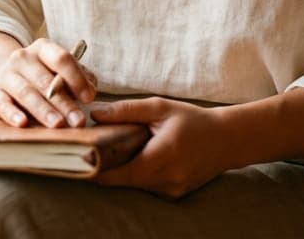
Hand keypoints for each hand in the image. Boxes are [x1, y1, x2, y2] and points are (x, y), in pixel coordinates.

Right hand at [0, 37, 96, 128]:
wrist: (3, 72)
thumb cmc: (42, 74)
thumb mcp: (59, 70)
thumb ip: (79, 77)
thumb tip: (91, 90)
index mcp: (43, 48)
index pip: (61, 58)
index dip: (76, 78)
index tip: (89, 98)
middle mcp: (23, 58)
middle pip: (45, 80)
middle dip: (64, 102)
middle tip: (78, 121)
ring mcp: (6, 75)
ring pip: (26, 92)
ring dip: (43, 110)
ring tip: (58, 125)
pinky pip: (1, 103)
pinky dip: (11, 113)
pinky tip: (22, 123)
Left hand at [92, 97, 228, 198]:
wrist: (227, 139)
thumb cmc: (193, 119)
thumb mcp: (160, 107)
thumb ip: (126, 111)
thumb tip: (94, 115)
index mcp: (161, 158)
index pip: (119, 175)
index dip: (96, 171)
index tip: (76, 161)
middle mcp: (166, 181)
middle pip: (124, 180)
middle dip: (107, 167)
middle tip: (87, 150)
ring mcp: (171, 192)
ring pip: (136, 184)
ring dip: (124, 170)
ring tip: (112, 149)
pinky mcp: (175, 195)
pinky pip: (148, 186)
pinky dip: (140, 173)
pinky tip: (140, 155)